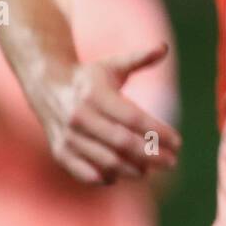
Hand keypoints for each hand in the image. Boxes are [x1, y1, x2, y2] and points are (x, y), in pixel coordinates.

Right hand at [34, 43, 180, 184]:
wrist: (46, 87)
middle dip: (151, 155)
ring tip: (150, 169)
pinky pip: (85, 173)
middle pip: (122, 143)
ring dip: (132, 169)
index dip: (158, 132)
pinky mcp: (60, 152)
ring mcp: (68, 137)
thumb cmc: (90, 77)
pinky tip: (122, 175)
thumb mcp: (113, 65)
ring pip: (106, 161)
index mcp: (96, 95)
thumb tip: (164, 47)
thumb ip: (140, 58)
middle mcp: (80, 117)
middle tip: (171, 161)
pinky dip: (106, 178)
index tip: (178, 142)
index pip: (134, 119)